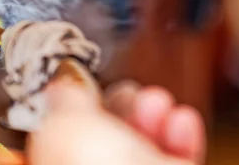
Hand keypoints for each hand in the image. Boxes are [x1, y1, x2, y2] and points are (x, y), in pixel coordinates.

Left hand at [27, 81, 205, 164]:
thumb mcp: (64, 121)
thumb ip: (66, 96)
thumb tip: (67, 81)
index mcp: (54, 161)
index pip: (65, 132)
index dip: (80, 105)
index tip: (89, 85)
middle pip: (111, 134)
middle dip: (124, 106)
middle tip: (129, 94)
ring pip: (147, 145)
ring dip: (155, 115)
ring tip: (156, 104)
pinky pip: (180, 157)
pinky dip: (183, 134)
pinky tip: (179, 120)